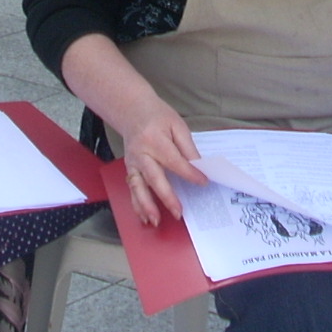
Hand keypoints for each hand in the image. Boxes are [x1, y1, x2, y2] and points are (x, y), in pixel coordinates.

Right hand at [120, 97, 205, 226]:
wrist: (132, 110)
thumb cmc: (157, 116)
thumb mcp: (177, 125)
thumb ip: (187, 147)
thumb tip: (197, 167)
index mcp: (154, 139)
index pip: (174, 161)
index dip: (189, 173)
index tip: (203, 182)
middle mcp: (141, 153)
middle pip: (154, 178)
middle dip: (166, 197)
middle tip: (178, 212)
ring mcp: (132, 162)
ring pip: (138, 187)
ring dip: (146, 205)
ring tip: (155, 220)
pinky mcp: (129, 169)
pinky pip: (132, 189)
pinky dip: (137, 204)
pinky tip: (144, 216)